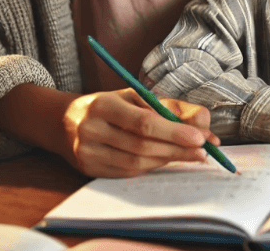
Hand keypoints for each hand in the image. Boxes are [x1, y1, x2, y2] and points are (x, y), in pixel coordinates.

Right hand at [61, 88, 219, 177]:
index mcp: (104, 105)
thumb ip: (168, 107)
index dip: (173, 132)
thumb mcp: (134, 96)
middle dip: (177, 149)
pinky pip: (127, 173)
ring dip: (168, 160)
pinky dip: (151, 167)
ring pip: (136, 163)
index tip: (199, 138)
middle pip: (142, 145)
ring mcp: (88, 153)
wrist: (65, 122)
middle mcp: (92, 129)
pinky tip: (166, 160)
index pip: (143, 122)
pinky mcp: (90, 170)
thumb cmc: (110, 105)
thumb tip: (202, 124)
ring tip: (191, 155)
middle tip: (203, 150)